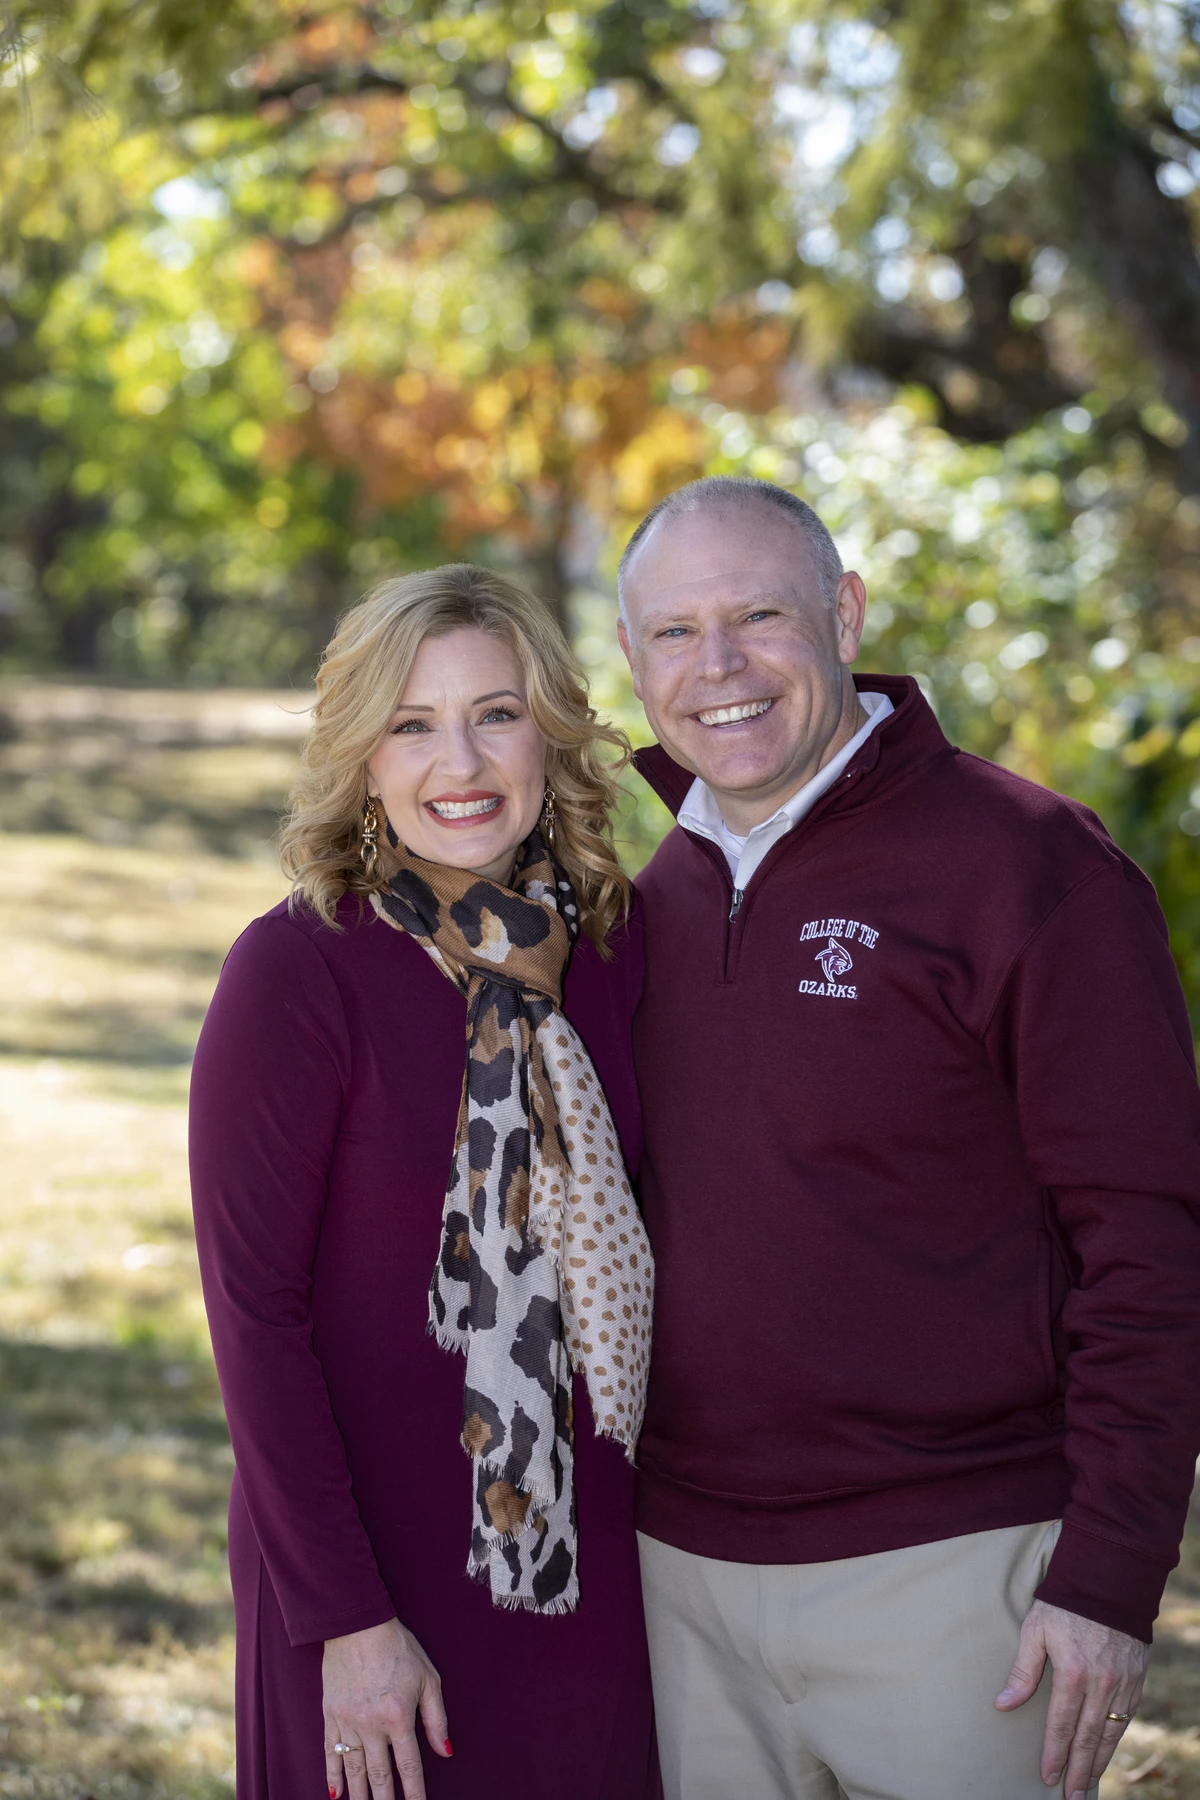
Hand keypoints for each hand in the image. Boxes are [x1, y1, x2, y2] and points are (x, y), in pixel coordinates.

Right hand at [324, 1616, 450, 1799]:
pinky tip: (336, 1794)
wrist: (358, 1624)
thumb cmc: (398, 1647)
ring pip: (354, 1770)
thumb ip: (436, 1718)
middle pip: (380, 1776)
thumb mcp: (428, 1677)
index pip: (409, 1766)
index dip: (415, 1793)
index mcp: (399, 1716)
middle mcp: (372, 1724)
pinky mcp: (330, 1715)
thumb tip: (445, 1751)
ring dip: (360, 1797)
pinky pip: (330, 1753)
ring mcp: (348, 1721)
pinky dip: (333, 1775)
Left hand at [995, 1598, 1146, 1796]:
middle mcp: (1102, 1684)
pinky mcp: (1136, 1680)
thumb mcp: (1035, 1630)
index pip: (1061, 1725)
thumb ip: (1022, 1671)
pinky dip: (1115, 1740)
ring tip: (1086, 1785)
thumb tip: (1003, 1705)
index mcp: (1073, 1672)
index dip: (1054, 1754)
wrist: (1107, 1581)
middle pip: (1088, 1738)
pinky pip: (1126, 1719)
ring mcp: (1122, 1684)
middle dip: (1078, 1771)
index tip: (1047, 1777)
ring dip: (1098, 1762)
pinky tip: (1106, 1753)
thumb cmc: (1063, 1604)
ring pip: (1110, 1734)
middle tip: (1070, 1797)